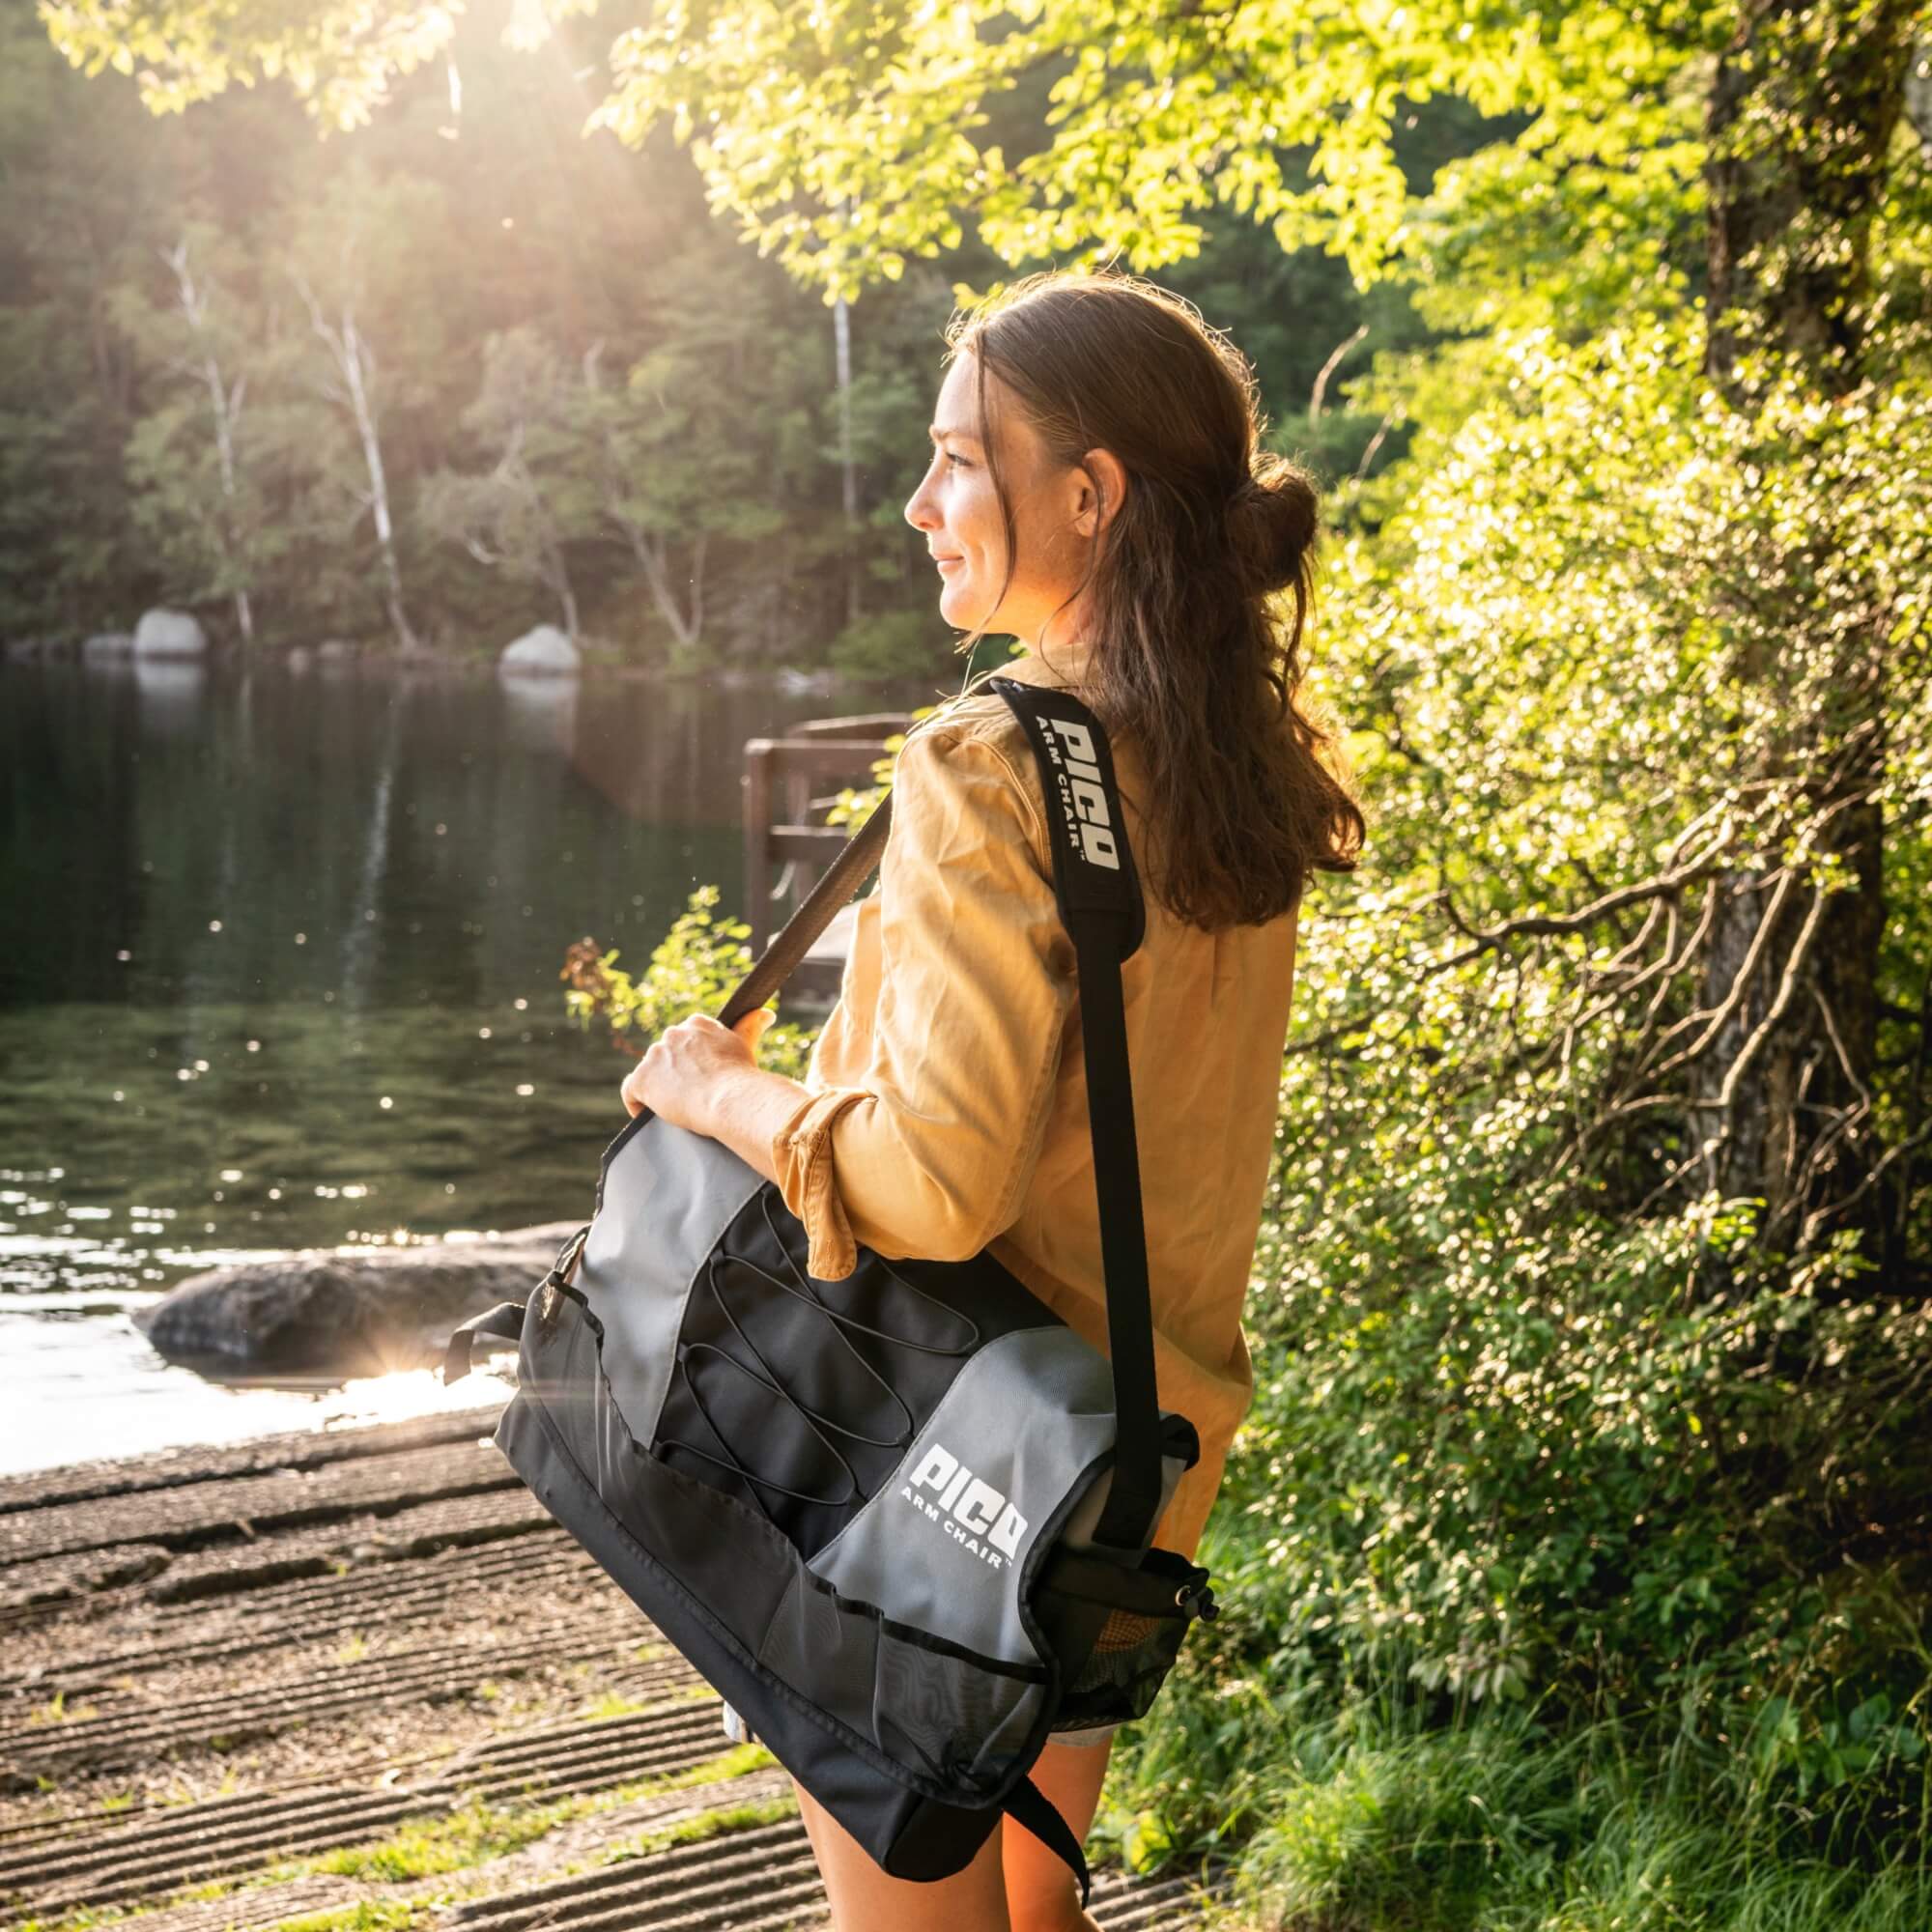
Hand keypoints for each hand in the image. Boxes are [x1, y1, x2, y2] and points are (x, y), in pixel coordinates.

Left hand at [620, 1009, 776, 1133]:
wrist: (729, 1098)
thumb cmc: (742, 1076)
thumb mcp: (746, 1045)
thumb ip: (751, 1025)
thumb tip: (765, 1013)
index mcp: (696, 1024)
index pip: (686, 1038)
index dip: (691, 1059)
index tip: (702, 1076)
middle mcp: (672, 1034)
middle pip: (666, 1055)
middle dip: (675, 1072)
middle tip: (692, 1095)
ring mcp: (654, 1056)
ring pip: (650, 1072)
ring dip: (659, 1087)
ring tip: (677, 1108)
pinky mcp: (641, 1079)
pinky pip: (631, 1091)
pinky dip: (638, 1103)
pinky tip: (651, 1116)